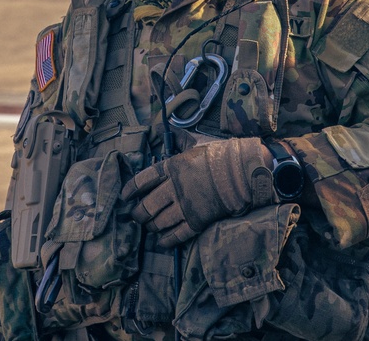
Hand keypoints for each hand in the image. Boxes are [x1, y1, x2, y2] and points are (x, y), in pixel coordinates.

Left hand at [121, 138, 274, 247]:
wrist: (244, 172)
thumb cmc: (219, 154)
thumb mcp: (194, 142)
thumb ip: (176, 138)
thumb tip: (159, 128)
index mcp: (172, 167)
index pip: (143, 180)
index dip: (131, 189)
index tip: (125, 196)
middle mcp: (175, 188)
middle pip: (148, 205)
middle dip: (138, 213)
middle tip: (136, 215)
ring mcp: (186, 206)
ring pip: (159, 221)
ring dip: (151, 226)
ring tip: (149, 226)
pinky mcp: (198, 220)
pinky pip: (177, 234)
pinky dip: (167, 240)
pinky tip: (161, 241)